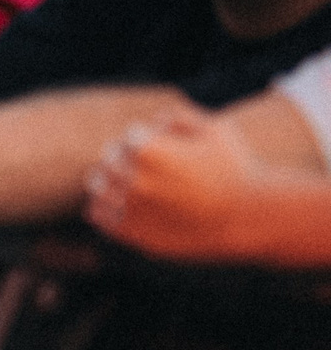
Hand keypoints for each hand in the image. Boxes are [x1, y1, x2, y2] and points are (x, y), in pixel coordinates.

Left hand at [84, 107, 261, 256]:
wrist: (251, 220)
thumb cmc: (238, 170)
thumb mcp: (215, 129)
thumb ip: (178, 116)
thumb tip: (152, 122)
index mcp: (148, 150)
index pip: (129, 137)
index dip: (147, 140)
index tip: (165, 149)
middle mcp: (134, 178)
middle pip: (110, 159)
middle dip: (128, 160)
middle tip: (150, 168)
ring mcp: (131, 208)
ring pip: (98, 186)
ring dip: (110, 181)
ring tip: (130, 184)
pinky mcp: (133, 233)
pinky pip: (100, 216)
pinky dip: (104, 207)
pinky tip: (118, 204)